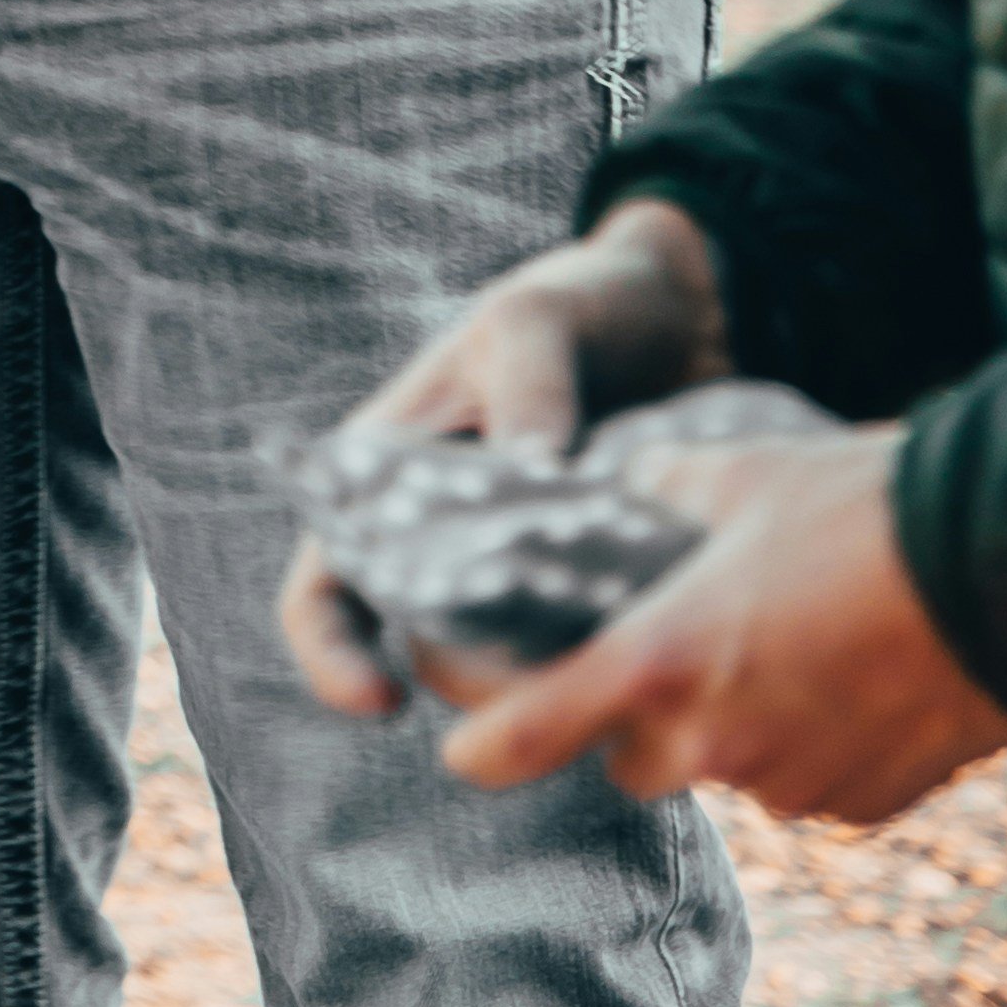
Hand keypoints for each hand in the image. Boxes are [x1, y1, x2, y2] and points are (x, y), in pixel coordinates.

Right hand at [279, 201, 730, 710]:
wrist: (681, 312)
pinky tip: (667, 637)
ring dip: (556, 674)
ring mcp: (531, 577)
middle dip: (476, 680)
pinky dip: (622, 658)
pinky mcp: (607, 593)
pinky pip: (599, 655)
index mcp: (392, 479)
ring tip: (618, 646)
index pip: (325, 589)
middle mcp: (450, 544)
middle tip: (547, 677)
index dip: (333, 655)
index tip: (383, 703)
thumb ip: (529, 388)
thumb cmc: (577, 304)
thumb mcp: (535, 319)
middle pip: (428, 652)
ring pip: (515, 670)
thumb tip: (537, 473)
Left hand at [433, 422, 1006, 825]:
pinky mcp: (860, 806)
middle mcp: (713, 743)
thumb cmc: (857, 508)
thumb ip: (652, 495)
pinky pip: (804, 783)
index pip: (526, 735)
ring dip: (727, 724)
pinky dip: (804, 741)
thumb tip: (619, 492)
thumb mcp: (731, 472)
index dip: (480, 744)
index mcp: (658, 662)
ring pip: (724, 769)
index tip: (458, 748)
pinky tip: (840, 671)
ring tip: (775, 639)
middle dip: (632, 718)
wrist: (1005, 575)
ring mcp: (792, 786)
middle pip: (631, 760)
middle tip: (663, 653)